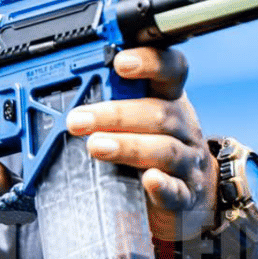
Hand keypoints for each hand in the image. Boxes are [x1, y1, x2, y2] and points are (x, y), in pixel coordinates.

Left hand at [66, 46, 218, 240]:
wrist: (187, 194)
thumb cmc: (152, 149)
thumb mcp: (138, 119)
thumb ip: (113, 102)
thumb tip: (70, 94)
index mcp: (170, 100)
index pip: (171, 70)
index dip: (150, 62)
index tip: (120, 62)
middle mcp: (183, 127)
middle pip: (159, 113)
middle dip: (115, 114)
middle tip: (78, 120)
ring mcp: (187, 162)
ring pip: (165, 150)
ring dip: (128, 146)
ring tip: (95, 146)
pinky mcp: (185, 195)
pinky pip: (176, 189)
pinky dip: (162, 185)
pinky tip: (148, 180)